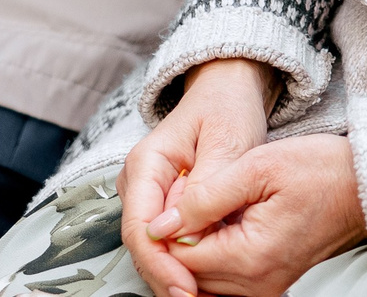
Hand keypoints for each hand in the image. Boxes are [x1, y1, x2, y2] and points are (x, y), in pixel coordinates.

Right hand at [122, 59, 274, 296]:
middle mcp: (139, 181)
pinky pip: (168, 238)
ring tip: (202, 296)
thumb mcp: (227, 139)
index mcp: (146, 161)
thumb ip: (207, 184)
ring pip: (153, 245)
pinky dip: (184, 260)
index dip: (159, 262)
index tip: (184, 287)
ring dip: (174, 272)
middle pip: (142, 243)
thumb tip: (184, 233)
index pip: (140, 225)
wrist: (227, 91)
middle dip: (165, 275)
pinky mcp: (163, 202)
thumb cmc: (228, 108)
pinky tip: (204, 278)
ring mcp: (148, 193)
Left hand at [160, 134, 366, 296]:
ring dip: (193, 251)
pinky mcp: (269, 285)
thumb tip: (163, 224)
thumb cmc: (320, 170)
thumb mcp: (259, 167)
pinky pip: (223, 283)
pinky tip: (218, 229)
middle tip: (192, 199)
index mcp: (250, 257)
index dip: (169, 225)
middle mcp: (255, 284)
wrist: (363, 187)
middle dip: (178, 241)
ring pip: (202, 283)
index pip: (180, 257)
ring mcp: (264, 289)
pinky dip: (211, 260)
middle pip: (187, 277)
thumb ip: (206, 197)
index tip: (180, 192)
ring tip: (205, 210)